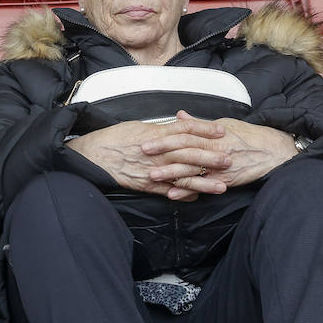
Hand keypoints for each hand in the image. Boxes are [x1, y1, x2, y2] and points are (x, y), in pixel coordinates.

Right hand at [67, 114, 231, 201]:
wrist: (92, 155)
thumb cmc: (112, 138)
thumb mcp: (137, 126)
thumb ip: (159, 128)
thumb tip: (176, 125)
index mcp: (155, 134)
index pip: (186, 130)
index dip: (205, 129)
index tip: (222, 131)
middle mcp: (157, 153)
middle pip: (190, 153)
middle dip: (212, 156)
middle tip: (231, 158)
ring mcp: (152, 170)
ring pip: (183, 175)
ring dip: (205, 181)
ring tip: (223, 185)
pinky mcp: (145, 185)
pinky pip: (168, 191)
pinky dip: (183, 194)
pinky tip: (197, 197)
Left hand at [154, 116, 296, 189]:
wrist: (275, 152)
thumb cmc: (249, 136)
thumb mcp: (224, 124)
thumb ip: (199, 123)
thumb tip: (179, 115)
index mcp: (213, 134)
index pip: (185, 134)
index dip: (165, 137)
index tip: (147, 139)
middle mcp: (215, 149)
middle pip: (185, 150)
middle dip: (163, 152)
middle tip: (143, 154)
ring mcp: (220, 166)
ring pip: (192, 170)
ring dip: (171, 174)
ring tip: (152, 176)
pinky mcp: (225, 179)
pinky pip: (203, 186)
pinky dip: (187, 190)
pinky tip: (172, 194)